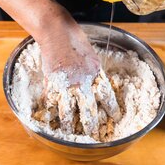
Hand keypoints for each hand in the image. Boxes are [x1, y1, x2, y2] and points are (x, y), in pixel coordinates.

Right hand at [34, 7, 120, 138]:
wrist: (57, 31)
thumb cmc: (74, 38)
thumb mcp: (91, 55)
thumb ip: (93, 71)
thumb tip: (94, 83)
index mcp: (95, 73)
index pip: (106, 95)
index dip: (111, 107)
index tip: (114, 115)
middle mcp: (82, 81)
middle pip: (88, 108)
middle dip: (91, 123)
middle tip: (94, 133)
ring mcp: (66, 83)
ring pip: (68, 110)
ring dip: (68, 122)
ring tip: (69, 131)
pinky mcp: (51, 81)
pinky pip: (51, 100)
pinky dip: (49, 110)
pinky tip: (49, 118)